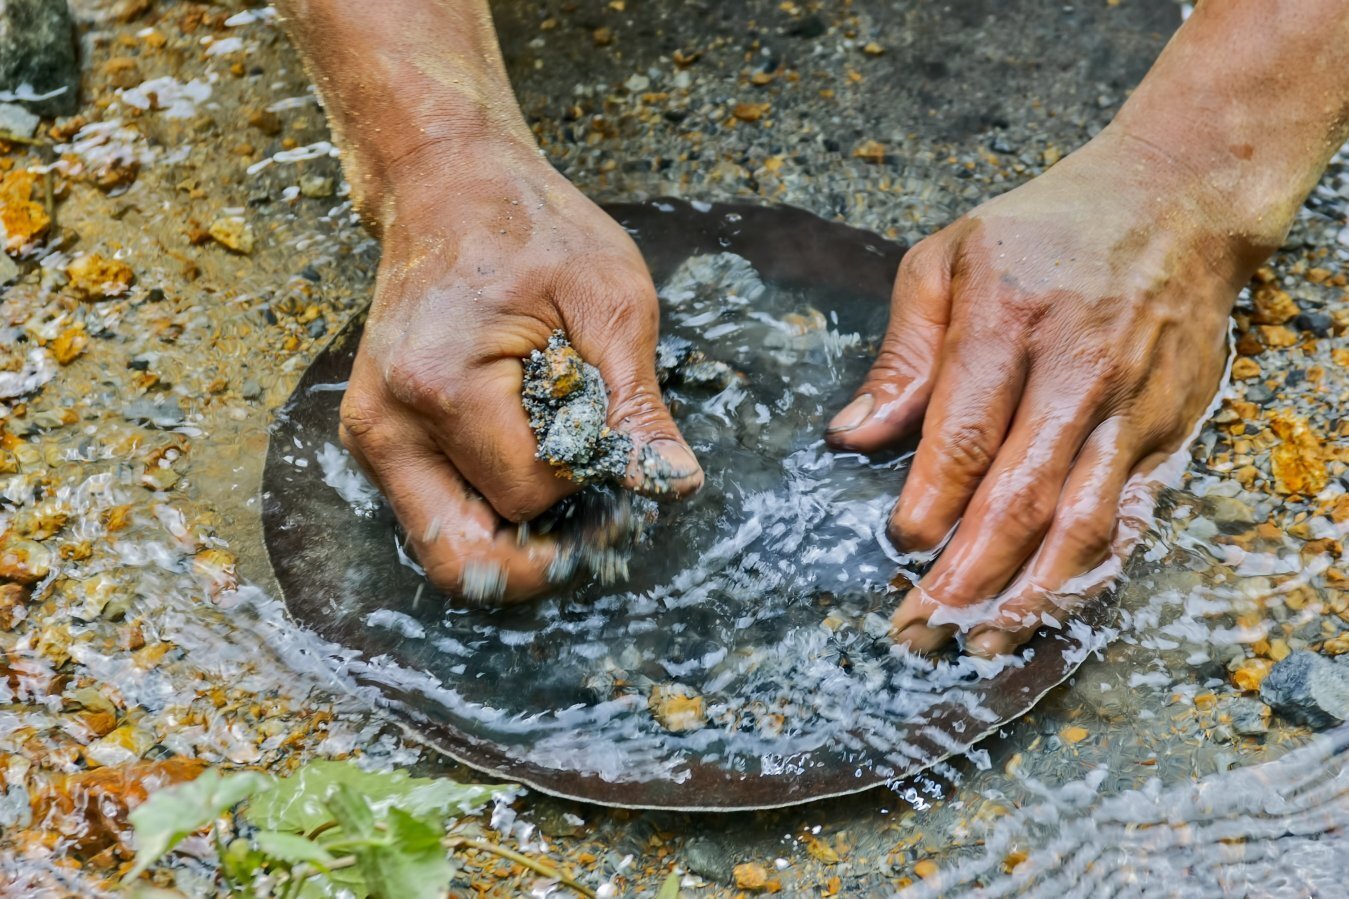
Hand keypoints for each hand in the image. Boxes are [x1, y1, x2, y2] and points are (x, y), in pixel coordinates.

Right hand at [339, 140, 701, 601]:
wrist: (449, 184)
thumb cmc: (533, 228)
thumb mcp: (612, 303)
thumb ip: (637, 406)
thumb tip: (675, 484)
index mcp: (442, 385)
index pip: (529, 496)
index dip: (589, 490)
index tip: (624, 457)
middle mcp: (386, 423)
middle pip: (465, 555)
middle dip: (541, 549)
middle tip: (599, 513)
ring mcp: (371, 434)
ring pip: (445, 546)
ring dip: (512, 536)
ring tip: (565, 481)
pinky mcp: (375, 437)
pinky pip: (433, 512)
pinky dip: (487, 509)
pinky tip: (529, 463)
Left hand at [827, 129, 1259, 656]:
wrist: (1177, 201)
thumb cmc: (1046, 230)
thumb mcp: (949, 258)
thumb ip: (903, 353)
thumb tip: (852, 436)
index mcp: (1008, 323)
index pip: (964, 437)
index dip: (929, 504)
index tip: (896, 547)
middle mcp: (1077, 373)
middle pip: (1020, 499)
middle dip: (965, 578)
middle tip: (917, 630)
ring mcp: (1132, 409)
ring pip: (1083, 525)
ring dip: (1028, 597)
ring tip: (979, 643)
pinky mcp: (1168, 432)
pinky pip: (1132, 519)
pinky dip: (1092, 575)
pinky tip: (1050, 610)